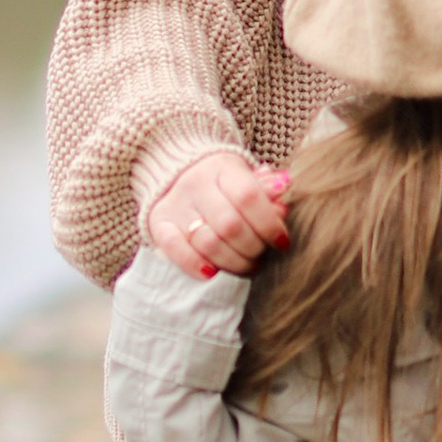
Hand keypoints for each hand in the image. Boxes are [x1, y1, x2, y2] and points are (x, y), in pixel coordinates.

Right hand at [146, 146, 290, 278]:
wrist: (176, 174)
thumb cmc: (224, 184)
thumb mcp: (245, 178)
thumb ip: (265, 188)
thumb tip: (284, 186)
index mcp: (222, 168)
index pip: (248, 196)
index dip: (269, 224)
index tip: (282, 242)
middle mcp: (196, 184)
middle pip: (230, 225)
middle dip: (253, 248)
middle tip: (262, 256)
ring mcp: (175, 204)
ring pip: (207, 242)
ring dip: (233, 262)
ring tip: (247, 266)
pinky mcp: (158, 223)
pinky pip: (174, 248)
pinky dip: (194, 264)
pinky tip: (212, 273)